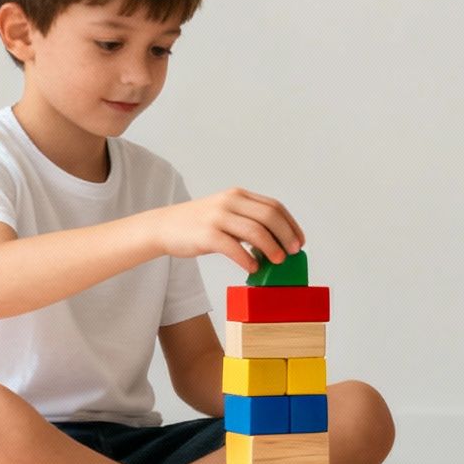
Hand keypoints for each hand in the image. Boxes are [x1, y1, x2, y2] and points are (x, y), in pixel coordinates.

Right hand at [152, 187, 303, 272]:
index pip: (274, 206)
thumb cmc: (199, 224)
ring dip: (271, 248)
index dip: (291, 224)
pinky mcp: (206, 234)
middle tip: (292, 253)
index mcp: (238, 195)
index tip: (299, 242)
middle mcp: (230, 201)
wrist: (164, 226)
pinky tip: (252, 268)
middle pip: (269, 216)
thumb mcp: (226, 213)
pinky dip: (247, 259)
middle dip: (286, 235)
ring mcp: (217, 217)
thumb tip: (276, 243)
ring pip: (255, 231)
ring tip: (276, 262)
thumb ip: (248, 221)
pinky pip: (233, 247)